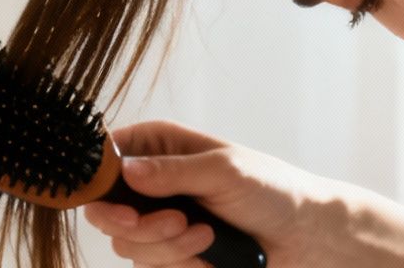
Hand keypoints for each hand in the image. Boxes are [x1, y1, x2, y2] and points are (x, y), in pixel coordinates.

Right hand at [84, 121, 403, 267]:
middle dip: (139, 223)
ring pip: (127, 242)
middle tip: (174, 222)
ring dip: (167, 246)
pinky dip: (181, 263)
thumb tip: (125, 170)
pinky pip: (152, 265)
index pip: (104, 156)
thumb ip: (173, 172)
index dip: (98, 180)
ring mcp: (159, 218)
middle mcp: (151, 181)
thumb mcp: (224, 171)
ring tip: (206, 234)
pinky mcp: (172, 252)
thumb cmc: (272, 188)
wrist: (305, 236)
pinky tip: (211, 250)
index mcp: (159, 146)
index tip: (119, 202)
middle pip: (105, 208)